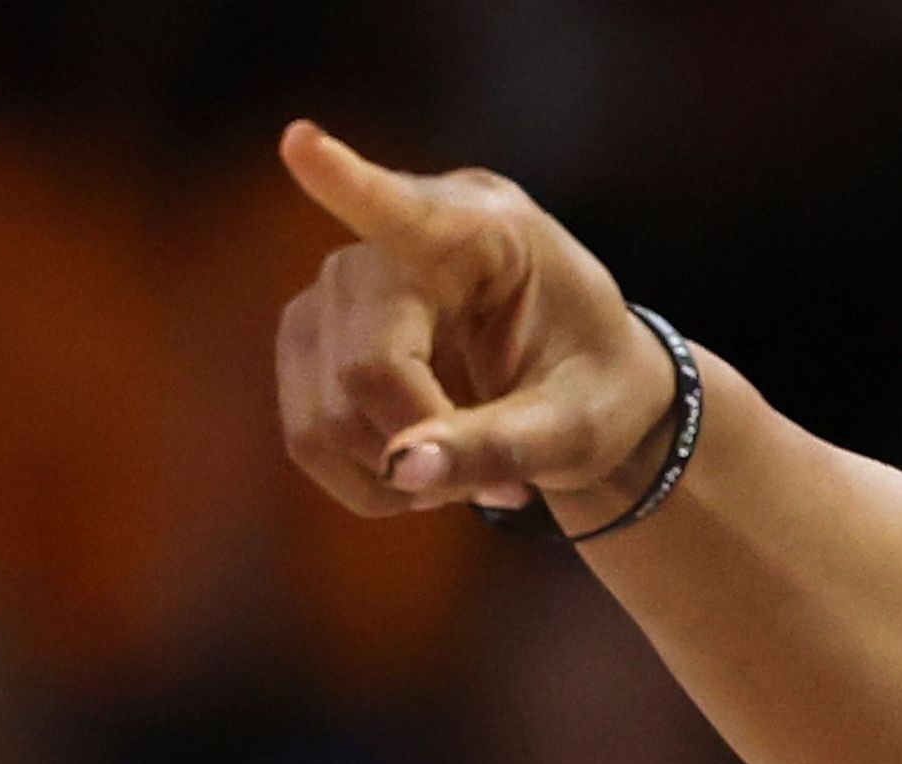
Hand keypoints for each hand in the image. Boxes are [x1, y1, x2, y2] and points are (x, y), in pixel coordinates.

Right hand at [270, 121, 670, 525]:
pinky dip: (364, 474)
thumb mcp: (579, 428)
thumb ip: (500, 445)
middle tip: (502, 483)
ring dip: (392, 471)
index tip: (302, 142)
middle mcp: (396, 243)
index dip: (346, 182)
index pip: (405, 212)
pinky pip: (305, 430)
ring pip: (322, 409)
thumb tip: (402, 470)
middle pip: (363, 365)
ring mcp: (341, 285)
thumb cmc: (599, 389)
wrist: (586, 391)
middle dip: (423, 445)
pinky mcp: (313, 331)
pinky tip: (423, 467)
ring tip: (467, 474)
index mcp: (488, 232)